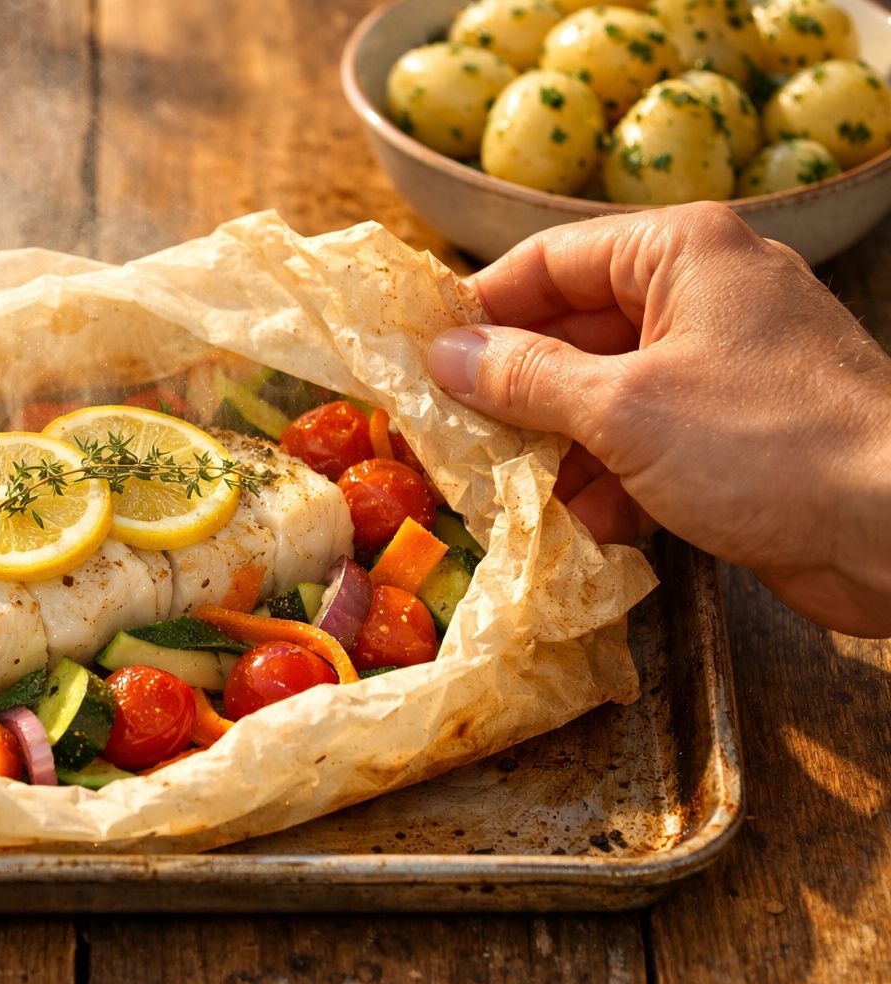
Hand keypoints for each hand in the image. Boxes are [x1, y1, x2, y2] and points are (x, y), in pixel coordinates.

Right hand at [428, 202, 890, 637]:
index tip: (420, 358)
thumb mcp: (623, 407)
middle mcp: (702, 295)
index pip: (549, 260)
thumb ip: (524, 378)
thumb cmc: (766, 445)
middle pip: (573, 331)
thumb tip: (445, 354)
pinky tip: (580, 528)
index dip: (480, 308)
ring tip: (508, 496)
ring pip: (603, 394)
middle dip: (515, 393)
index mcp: (679, 253)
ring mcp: (722, 366)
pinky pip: (645, 441)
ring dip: (556, 450)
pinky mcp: (736, 432)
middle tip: (451, 439)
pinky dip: (609, 481)